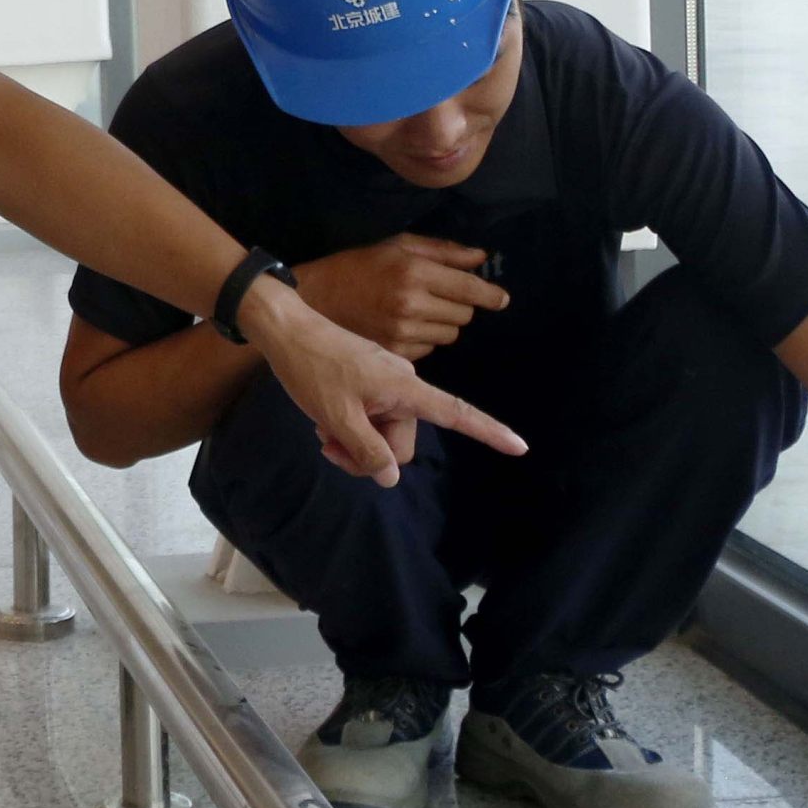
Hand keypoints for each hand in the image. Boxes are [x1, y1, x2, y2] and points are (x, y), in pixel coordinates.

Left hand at [240, 278, 526, 486]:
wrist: (287, 331)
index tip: (520, 446)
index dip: (490, 432)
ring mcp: (388, 384)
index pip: (457, 414)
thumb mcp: (335, 418)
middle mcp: (404, 386)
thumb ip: (367, 450)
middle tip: (329, 448)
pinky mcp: (371, 382)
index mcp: (405, 390)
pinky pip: (372, 417)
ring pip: (383, 434)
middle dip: (370, 454)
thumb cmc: (312, 369)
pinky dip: (352, 427)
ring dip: (355, 442)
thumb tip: (392, 476)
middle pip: (402, 442)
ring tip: (322, 432)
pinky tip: (324, 421)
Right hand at [293, 234, 508, 357]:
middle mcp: (412, 304)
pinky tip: (405, 326)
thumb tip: (481, 259)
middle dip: (460, 305)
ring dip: (443, 323)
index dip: (491, 294)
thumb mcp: (398, 246)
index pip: (470, 289)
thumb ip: (444, 252)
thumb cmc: (358, 266)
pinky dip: (425, 338)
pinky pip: (430, 348)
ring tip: (419, 311)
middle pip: (464, 314)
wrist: (316, 298)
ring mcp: (403, 332)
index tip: (501, 299)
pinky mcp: (395, 352)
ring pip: (450, 334)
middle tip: (439, 296)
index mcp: (414, 272)